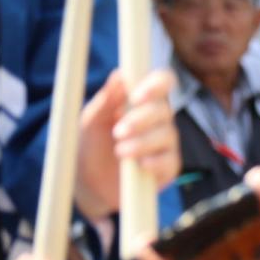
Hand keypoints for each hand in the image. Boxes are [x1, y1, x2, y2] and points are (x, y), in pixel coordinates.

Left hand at [75, 69, 180, 220]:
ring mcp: (166, 142)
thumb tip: (119, 74)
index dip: (155, 84)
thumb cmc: (92, 145)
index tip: (135, 96)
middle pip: (164, 109)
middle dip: (141, 119)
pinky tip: (140, 166)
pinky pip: (170, 160)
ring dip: (142, 143)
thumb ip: (106, 99)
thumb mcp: (91, 122)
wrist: (89, 184)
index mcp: (143, 100)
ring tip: (120, 152)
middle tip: (118, 132)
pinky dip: (154, 162)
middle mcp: (159, 118)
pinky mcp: (169, 166)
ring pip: (167, 135)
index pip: (162, 81)